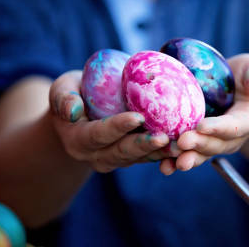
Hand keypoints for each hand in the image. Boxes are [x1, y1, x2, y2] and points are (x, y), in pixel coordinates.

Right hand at [49, 71, 177, 172]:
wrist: (83, 111)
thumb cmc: (74, 92)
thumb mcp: (62, 88)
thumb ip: (62, 97)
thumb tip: (72, 110)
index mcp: (78, 140)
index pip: (99, 134)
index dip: (117, 127)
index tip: (138, 117)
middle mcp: (96, 156)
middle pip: (122, 152)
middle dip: (144, 145)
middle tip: (165, 137)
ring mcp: (116, 159)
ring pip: (139, 158)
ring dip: (160, 153)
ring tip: (181, 145)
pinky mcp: (133, 157)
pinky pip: (150, 157)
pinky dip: (167, 153)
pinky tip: (186, 146)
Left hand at [161, 54, 248, 174]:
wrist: (236, 88)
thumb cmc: (247, 74)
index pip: (237, 126)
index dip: (220, 128)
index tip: (201, 126)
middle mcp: (234, 137)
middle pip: (217, 145)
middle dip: (199, 144)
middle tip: (182, 142)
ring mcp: (217, 142)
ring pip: (202, 154)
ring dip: (187, 158)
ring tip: (170, 163)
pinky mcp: (201, 143)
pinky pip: (189, 154)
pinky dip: (174, 161)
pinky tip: (163, 166)